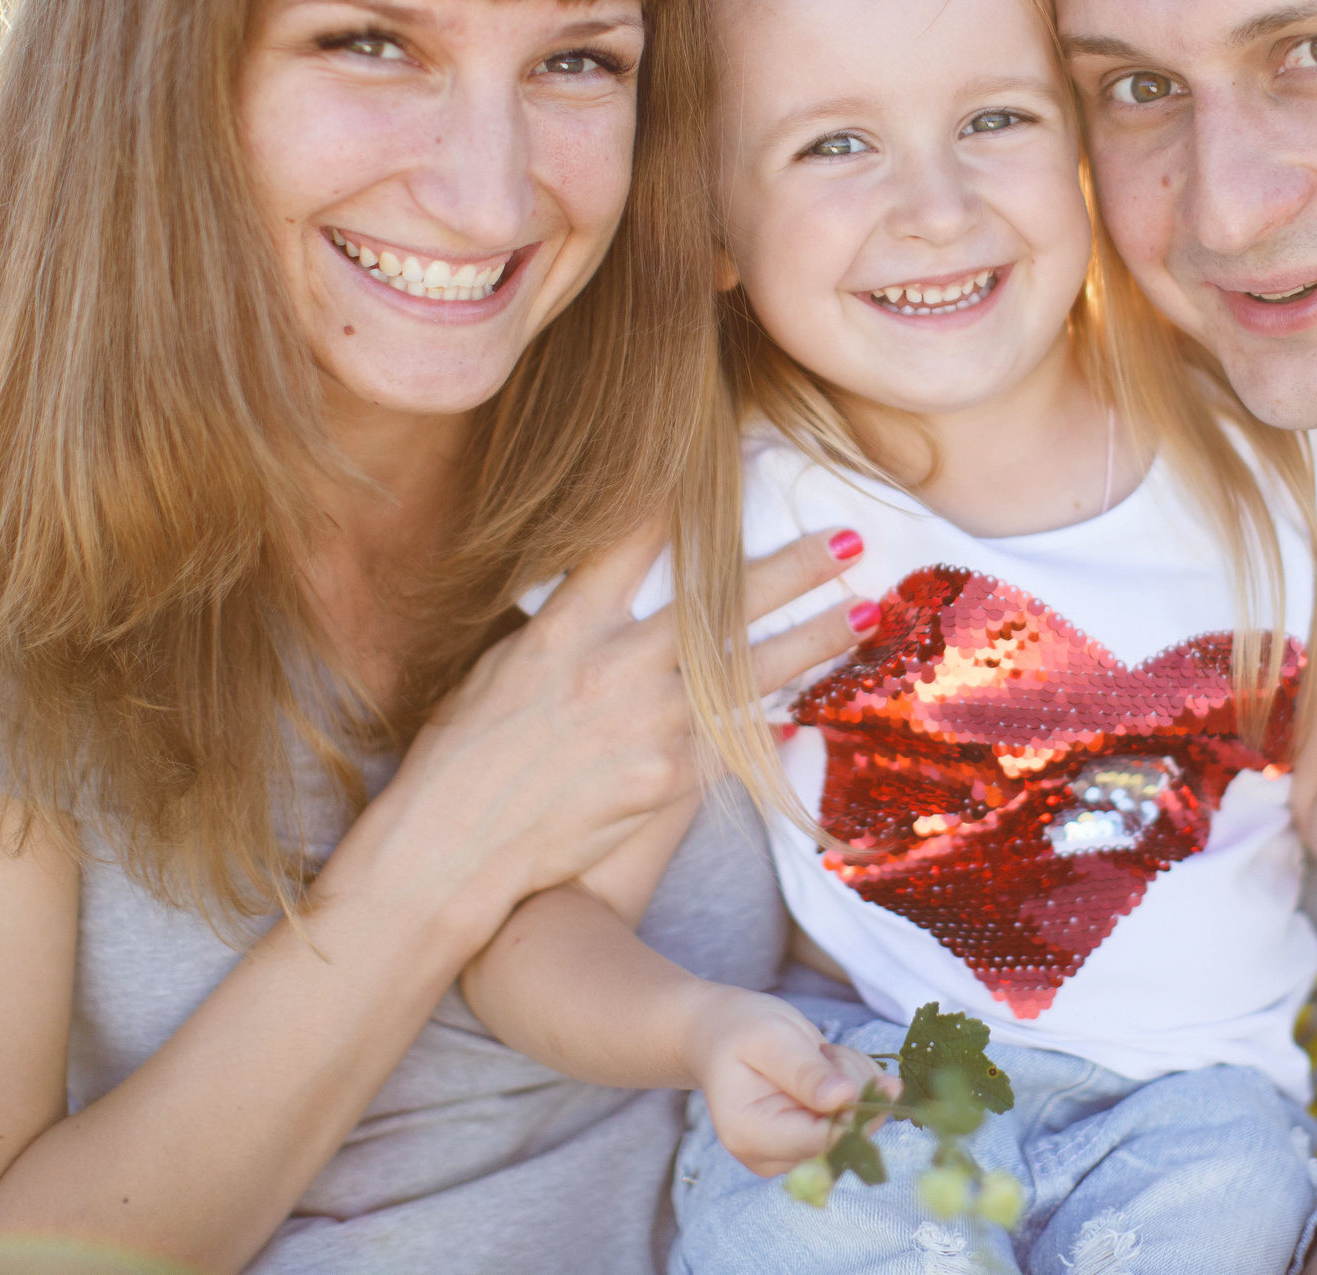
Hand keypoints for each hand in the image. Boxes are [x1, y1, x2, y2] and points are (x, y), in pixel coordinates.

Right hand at [354, 525, 879, 940]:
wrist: (452, 847)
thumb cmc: (456, 760)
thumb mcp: (494, 669)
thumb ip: (556, 633)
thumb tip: (594, 599)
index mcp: (563, 630)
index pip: (630, 542)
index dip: (683, 502)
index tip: (726, 469)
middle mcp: (613, 664)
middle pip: (719, 601)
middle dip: (790, 568)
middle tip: (847, 541)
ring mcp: (646, 720)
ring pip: (749, 670)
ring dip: (813, 639)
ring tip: (865, 615)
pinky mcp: (666, 776)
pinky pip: (736, 741)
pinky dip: (774, 723)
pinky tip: (812, 708)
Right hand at [687, 988, 891, 1176]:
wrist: (724, 1036)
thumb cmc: (741, 1032)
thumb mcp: (770, 1037)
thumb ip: (805, 1071)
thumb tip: (845, 1098)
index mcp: (749, 1133)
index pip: (819, 1143)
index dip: (857, 1115)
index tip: (884, 1083)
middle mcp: (770, 1156)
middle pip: (842, 1138)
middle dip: (855, 1091)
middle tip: (830, 1053)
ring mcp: (793, 1154)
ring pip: (856, 1129)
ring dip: (857, 1085)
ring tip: (823, 1056)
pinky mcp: (812, 1144)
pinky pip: (857, 1122)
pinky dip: (858, 1088)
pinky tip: (832, 1067)